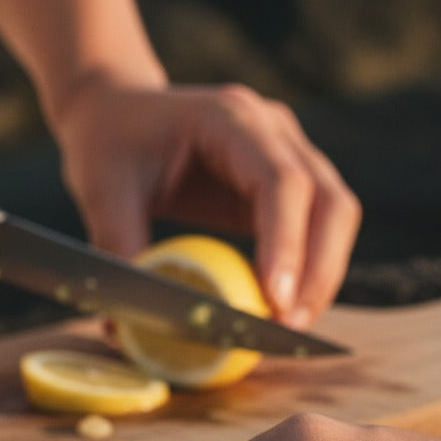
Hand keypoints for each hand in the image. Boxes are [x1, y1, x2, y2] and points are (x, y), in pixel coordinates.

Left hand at [54, 78, 359, 327]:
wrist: (119, 110)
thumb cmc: (110, 141)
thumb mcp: (103, 190)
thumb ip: (119, 247)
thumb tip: (122, 325)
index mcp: (230, 117)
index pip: (281, 181)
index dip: (286, 243)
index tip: (274, 301)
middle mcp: (273, 129)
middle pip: (330, 201)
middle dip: (319, 271)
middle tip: (288, 329)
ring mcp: (289, 153)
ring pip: (336, 216)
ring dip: (322, 277)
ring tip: (288, 329)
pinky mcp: (288, 184)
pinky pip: (319, 228)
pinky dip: (310, 271)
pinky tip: (282, 309)